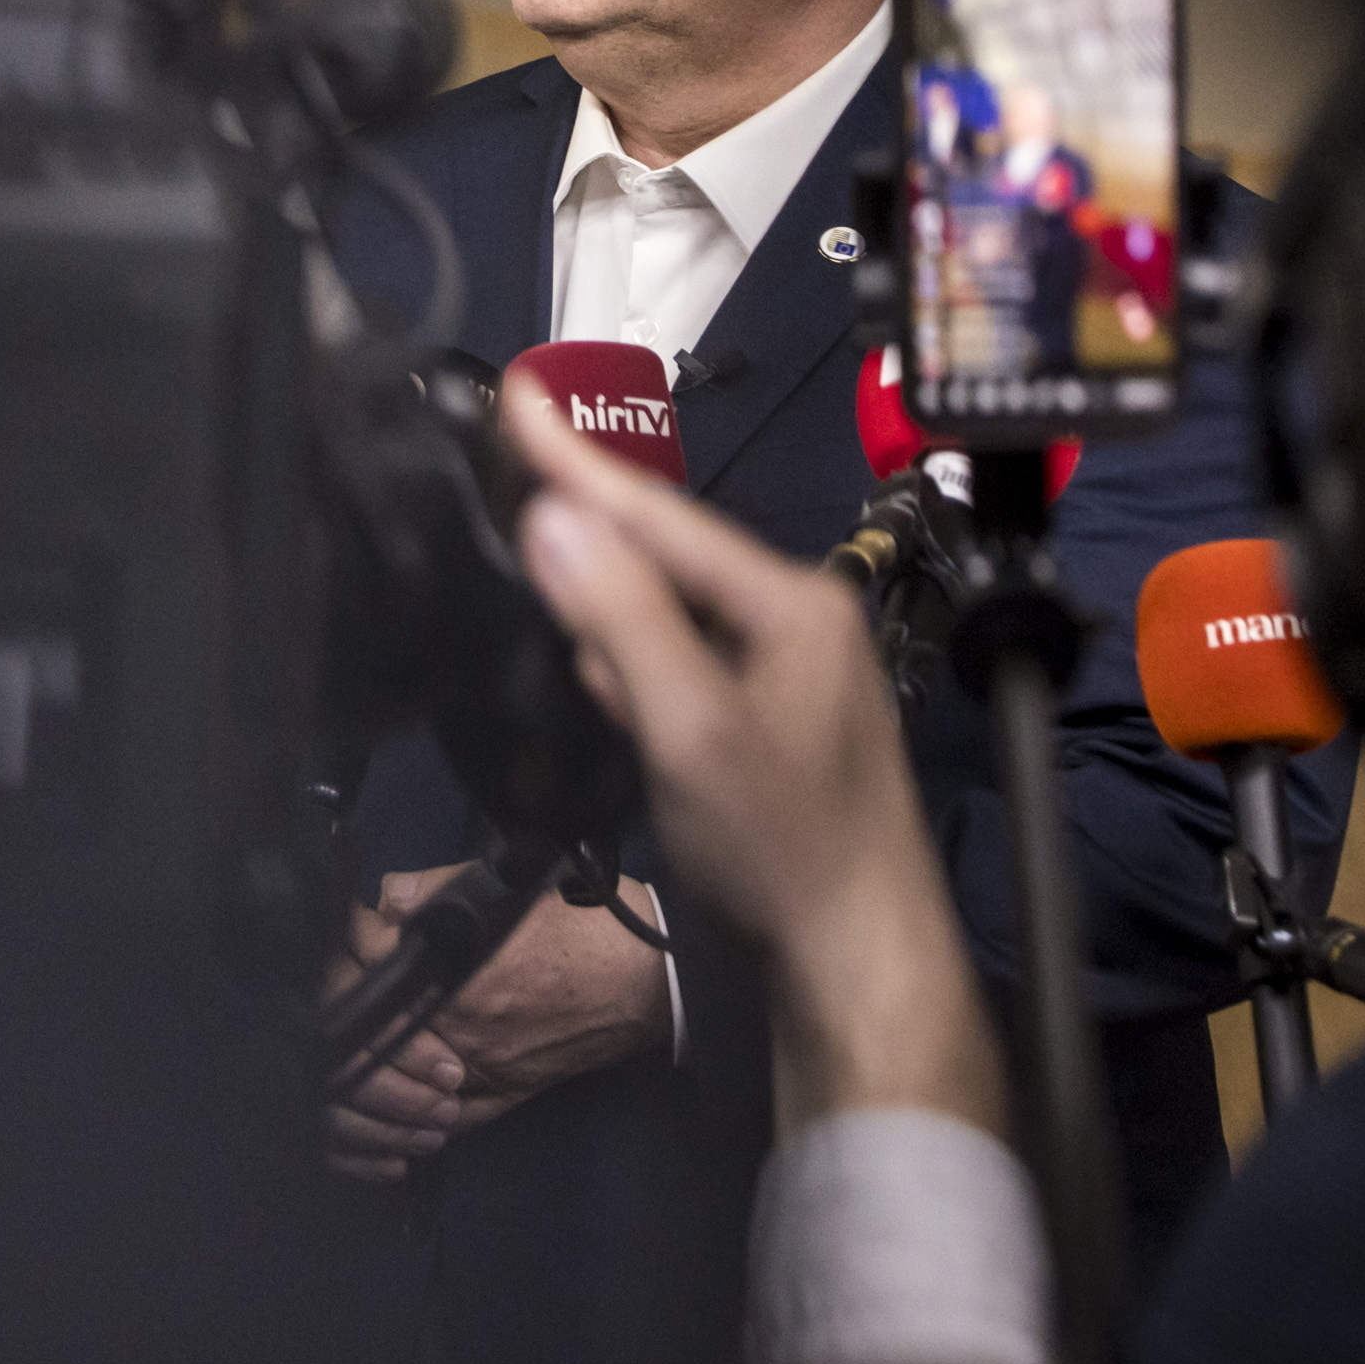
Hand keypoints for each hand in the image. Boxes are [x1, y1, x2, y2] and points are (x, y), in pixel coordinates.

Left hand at [317, 861, 671, 1181]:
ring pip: (395, 1079)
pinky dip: (416, 1105)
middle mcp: (458, 1029)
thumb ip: (434, 888)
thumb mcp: (507, 884)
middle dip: (351, 994)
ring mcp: (480, 1069)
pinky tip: (403, 1084)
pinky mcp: (504, 1094)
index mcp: (453, 972)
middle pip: (368, 1022)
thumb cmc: (585, 924)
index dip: (351, 938)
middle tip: (354, 974)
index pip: (365, 959)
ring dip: (373, 1053)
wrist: (651, 978)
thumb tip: (383, 899)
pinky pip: (442, 1116)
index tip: (357, 929)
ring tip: (368, 1027)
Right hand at [504, 371, 1001, 1137]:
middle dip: (587, 520)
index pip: (661, 515)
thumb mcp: (690, 730)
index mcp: (792, 604)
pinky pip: (686, 662)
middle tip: (506, 465)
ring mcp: (792, 676)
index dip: (575, 458)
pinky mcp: (773, 726)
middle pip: (668, 555)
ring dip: (606, 598)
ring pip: (673, 611)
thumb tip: (552, 518)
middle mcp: (799, 622)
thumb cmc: (784, 852)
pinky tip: (599, 671)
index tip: (513, 394)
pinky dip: (634, 657)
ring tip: (534, 556)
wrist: (858, 969)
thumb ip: (622, 618)